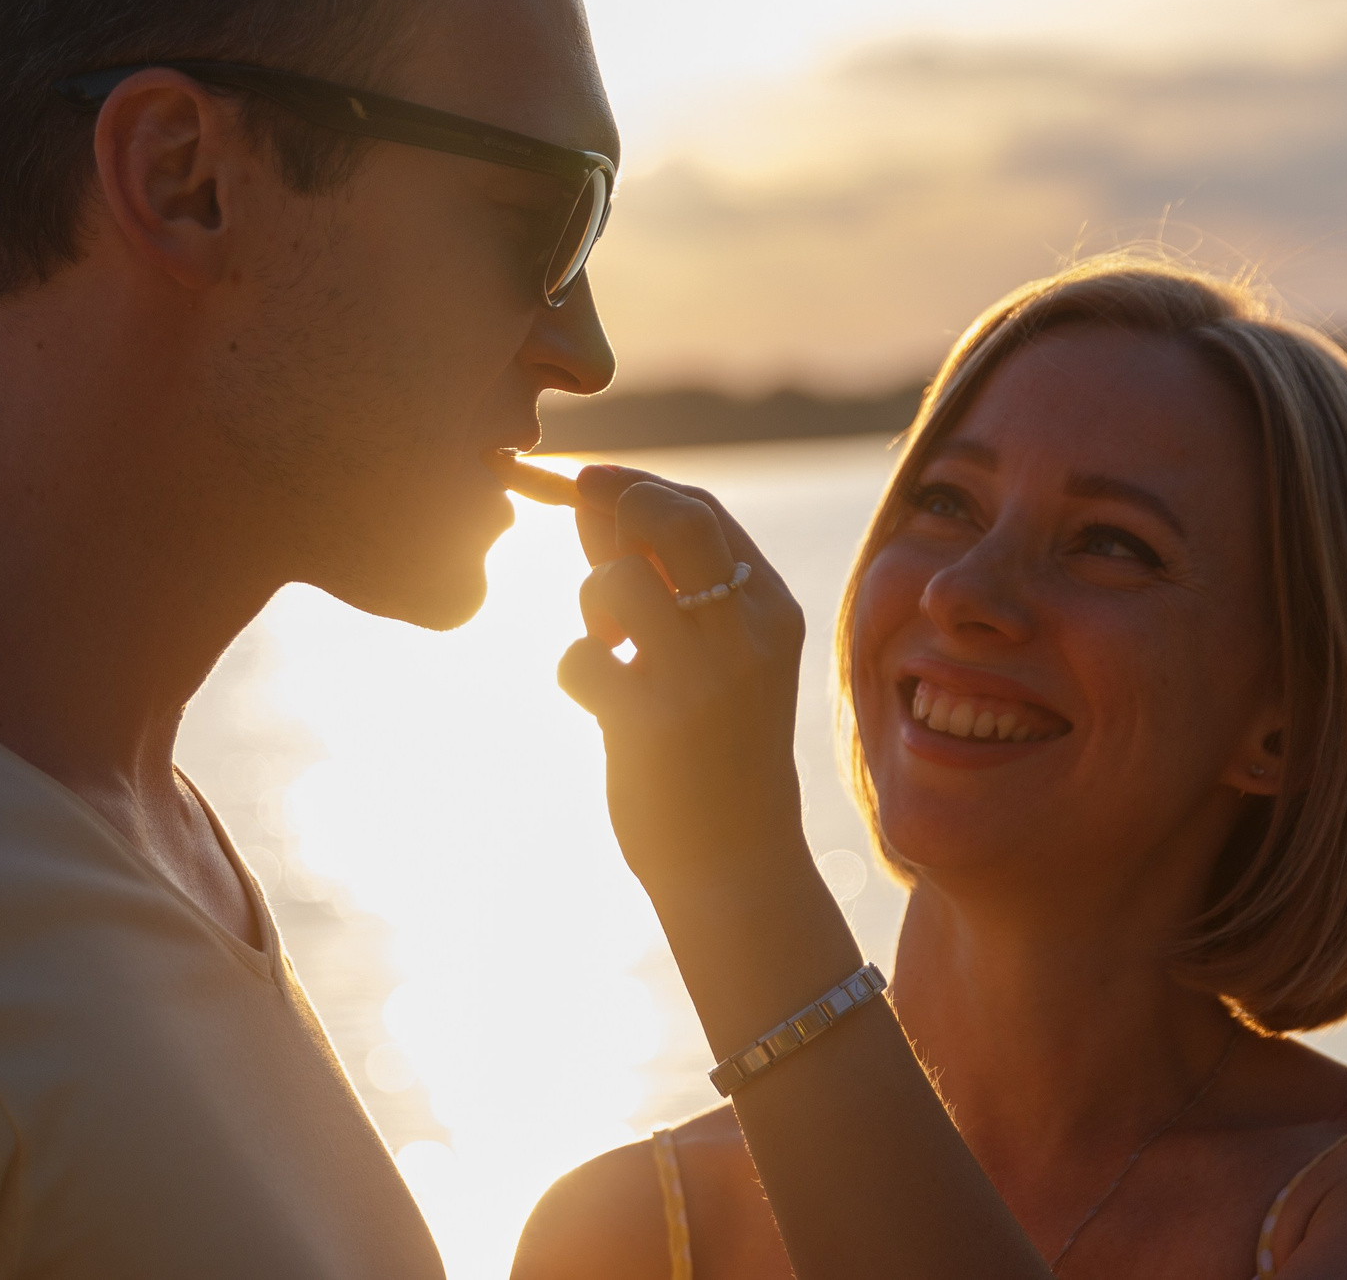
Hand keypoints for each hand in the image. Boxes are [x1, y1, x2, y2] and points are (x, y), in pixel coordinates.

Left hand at [556, 466, 810, 897]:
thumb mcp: (715, 654)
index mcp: (772, 608)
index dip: (635, 485)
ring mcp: (700, 677)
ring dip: (591, 604)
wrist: (736, 863)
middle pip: (668, 516)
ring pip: (613, 581)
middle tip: (597, 549)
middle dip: (614, 510)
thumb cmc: (716, 747)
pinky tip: (601, 702)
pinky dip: (574, 669)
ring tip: (610, 643)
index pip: (703, 508)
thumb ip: (663, 577)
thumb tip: (593, 497)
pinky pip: (578, 656)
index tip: (587, 483)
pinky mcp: (649, 723)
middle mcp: (745, 633)